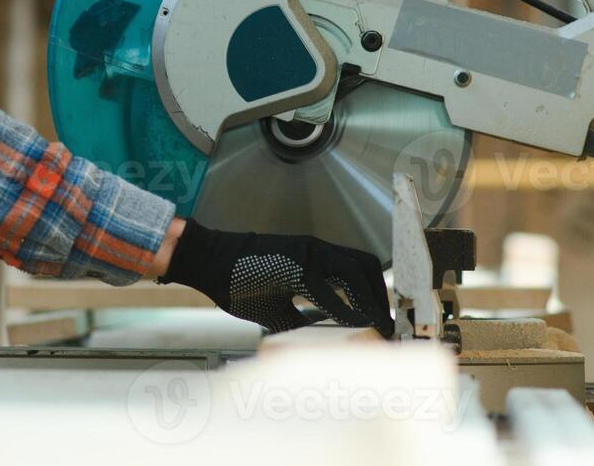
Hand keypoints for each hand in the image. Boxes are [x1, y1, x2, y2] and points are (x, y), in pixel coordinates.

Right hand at [157, 221, 393, 336]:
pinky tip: (350, 321)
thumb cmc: (235, 279)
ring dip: (369, 299)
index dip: (375, 296)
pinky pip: (325, 283)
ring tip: (376, 325)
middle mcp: (314, 250)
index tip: (382, 322)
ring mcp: (304, 253)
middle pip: (365, 265)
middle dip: (381, 297)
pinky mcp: (290, 262)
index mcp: (313, 257)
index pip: (358, 269)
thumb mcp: (275, 303)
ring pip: (353, 269)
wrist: (206, 259)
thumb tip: (319, 342)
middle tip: (386, 325)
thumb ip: (301, 317)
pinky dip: (343, 304)